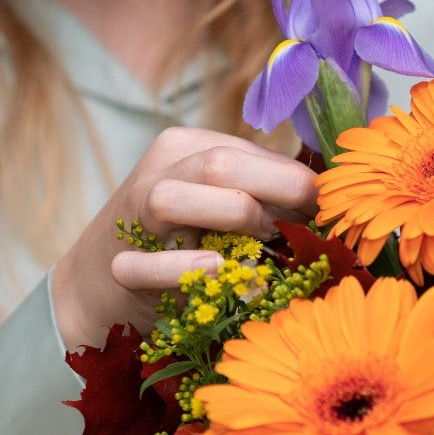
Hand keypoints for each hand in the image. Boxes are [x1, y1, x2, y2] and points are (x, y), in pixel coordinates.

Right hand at [51, 126, 316, 345]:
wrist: (98, 286)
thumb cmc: (182, 245)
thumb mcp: (220, 204)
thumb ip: (264, 194)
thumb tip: (332, 199)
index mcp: (187, 147)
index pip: (252, 153)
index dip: (300, 181)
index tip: (335, 209)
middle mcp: (158, 172)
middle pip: (220, 166)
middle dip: (278, 193)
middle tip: (311, 227)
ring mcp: (131, 217)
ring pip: (173, 199)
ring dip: (229, 221)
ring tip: (265, 247)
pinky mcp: (118, 266)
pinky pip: (147, 264)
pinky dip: (186, 270)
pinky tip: (220, 272)